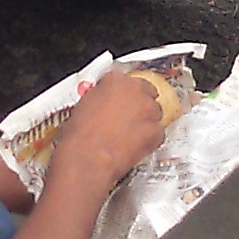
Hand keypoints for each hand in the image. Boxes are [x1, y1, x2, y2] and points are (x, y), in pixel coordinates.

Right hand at [50, 71, 165, 191]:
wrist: (87, 157)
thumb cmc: (80, 135)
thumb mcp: (84, 104)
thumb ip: (101, 97)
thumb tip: (105, 102)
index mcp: (115, 80)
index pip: (127, 80)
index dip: (125, 94)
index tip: (122, 101)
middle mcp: (135, 90)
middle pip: (147, 93)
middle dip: (139, 106)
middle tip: (127, 119)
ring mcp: (148, 110)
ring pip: (155, 113)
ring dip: (146, 122)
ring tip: (129, 135)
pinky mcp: (156, 131)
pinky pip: (157, 133)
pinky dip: (150, 140)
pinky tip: (134, 146)